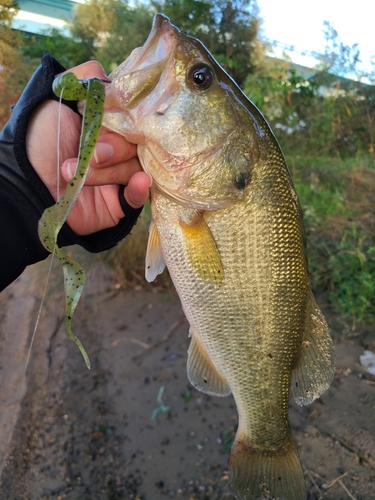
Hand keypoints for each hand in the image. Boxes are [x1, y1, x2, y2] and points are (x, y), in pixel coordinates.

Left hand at [26, 60, 150, 235]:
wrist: (27, 184)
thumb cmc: (40, 140)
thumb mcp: (58, 96)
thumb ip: (87, 77)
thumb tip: (121, 81)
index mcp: (107, 122)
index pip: (135, 115)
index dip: (128, 117)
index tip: (111, 120)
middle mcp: (117, 146)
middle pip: (139, 141)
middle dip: (114, 147)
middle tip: (91, 155)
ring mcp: (121, 174)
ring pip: (137, 166)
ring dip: (111, 170)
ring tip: (82, 175)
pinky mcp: (121, 201)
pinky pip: (141, 195)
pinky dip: (139, 188)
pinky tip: (138, 182)